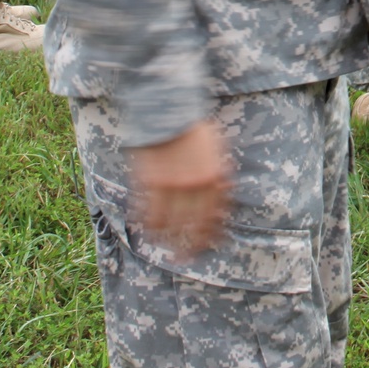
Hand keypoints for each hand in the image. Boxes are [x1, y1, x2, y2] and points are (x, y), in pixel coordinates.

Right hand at [129, 119, 230, 256]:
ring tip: (164, 246)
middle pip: (194, 227)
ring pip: (170, 224)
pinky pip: (149, 212)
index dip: (211, 237)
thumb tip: (221, 197)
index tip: (206, 248)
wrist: (170, 108)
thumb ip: (218, 175)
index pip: (216, 218)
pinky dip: (148, 225)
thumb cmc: (195, 128)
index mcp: (217, 178)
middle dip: (190, 247)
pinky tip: (147, 230)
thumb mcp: (217, 151)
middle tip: (184, 259)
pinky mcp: (151, 180)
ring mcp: (173, 183)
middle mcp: (197, 184)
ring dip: (167, 239)